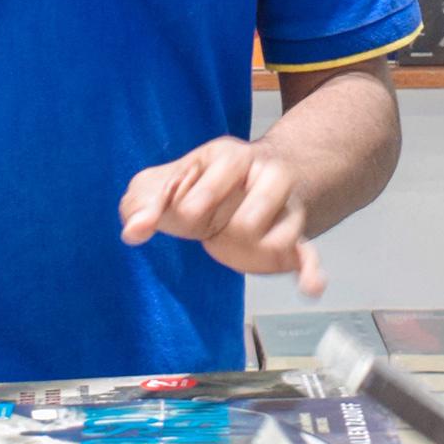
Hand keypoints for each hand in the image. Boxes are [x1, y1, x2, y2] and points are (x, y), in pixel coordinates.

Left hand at [119, 138, 323, 295]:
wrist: (252, 181)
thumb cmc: (199, 185)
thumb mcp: (165, 182)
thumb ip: (142, 203)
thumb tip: (132, 233)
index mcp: (229, 157)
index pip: (212, 184)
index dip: (191, 207)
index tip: (182, 215)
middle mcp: (266, 175)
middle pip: (247, 221)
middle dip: (222, 233)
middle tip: (213, 226)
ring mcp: (284, 207)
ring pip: (276, 241)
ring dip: (250, 253)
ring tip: (236, 239)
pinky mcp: (294, 236)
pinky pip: (307, 254)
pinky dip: (310, 271)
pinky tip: (310, 286)